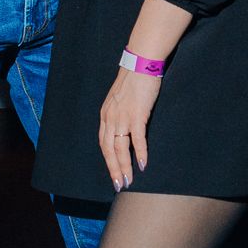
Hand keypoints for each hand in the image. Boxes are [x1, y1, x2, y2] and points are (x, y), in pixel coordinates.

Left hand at [99, 68, 160, 189]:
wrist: (140, 63)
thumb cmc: (133, 80)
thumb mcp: (119, 99)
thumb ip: (119, 113)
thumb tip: (125, 128)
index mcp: (105, 115)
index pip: (104, 143)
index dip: (108, 160)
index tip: (114, 173)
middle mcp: (110, 118)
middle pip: (109, 150)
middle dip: (114, 169)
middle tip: (119, 184)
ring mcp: (123, 117)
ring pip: (120, 148)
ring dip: (125, 166)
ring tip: (129, 180)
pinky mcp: (137, 115)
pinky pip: (137, 139)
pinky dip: (140, 153)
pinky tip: (143, 164)